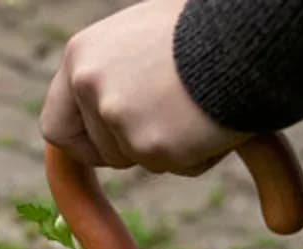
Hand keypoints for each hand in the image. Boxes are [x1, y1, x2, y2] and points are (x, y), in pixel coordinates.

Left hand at [39, 0, 250, 174]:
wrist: (246, 31)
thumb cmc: (204, 27)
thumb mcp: (140, 39)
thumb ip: (114, 74)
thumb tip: (107, 114)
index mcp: (81, 57)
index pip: (55, 127)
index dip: (85, 144)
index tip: (108, 147)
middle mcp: (91, 88)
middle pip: (105, 153)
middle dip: (138, 147)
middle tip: (174, 118)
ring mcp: (119, 119)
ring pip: (144, 161)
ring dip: (174, 147)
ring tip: (201, 106)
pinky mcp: (152, 145)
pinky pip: (179, 167)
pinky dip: (202, 153)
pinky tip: (217, 117)